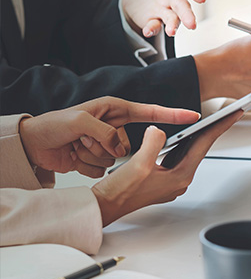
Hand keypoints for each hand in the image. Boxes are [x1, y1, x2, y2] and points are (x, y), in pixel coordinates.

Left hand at [19, 97, 199, 177]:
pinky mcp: (98, 159)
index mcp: (113, 110)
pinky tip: (74, 157)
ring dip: (94, 156)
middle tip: (84, 140)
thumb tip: (120, 148)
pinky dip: (88, 166)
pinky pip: (105, 168)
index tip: (192, 116)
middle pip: (130, 143)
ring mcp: (105, 145)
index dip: (172, 115)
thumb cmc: (51, 125)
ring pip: (118, 158)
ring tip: (76, 147)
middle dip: (107, 147)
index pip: (150, 112)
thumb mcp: (80, 121)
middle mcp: (112, 127)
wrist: (31, 145)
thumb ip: (106, 133)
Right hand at [91, 111, 241, 225]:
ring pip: (187, 153)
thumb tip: (159, 130)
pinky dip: (178, 145)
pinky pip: (174, 157)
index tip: (232, 115)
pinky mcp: (161, 179)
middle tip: (225, 115)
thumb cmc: (120, 192)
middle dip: (211, 130)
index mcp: (180, 176)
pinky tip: (178, 137)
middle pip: (199, 148)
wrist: (105, 206)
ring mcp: (170, 181)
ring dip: (194, 137)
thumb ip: (153, 142)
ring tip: (207, 121)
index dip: (219, 127)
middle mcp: (179, 180)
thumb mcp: (139, 163)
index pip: (204, 145)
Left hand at [121, 0, 206, 37]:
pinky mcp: (156, 19)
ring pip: (174, 18)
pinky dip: (152, 29)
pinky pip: (156, 25)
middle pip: (183, 5)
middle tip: (191, 23)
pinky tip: (148, 30)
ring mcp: (166, 9)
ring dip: (174, 25)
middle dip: (187, 14)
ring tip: (172, 32)